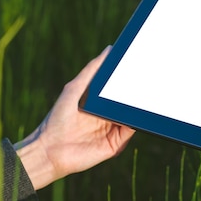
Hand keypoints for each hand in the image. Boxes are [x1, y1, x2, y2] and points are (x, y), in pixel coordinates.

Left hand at [15, 46, 135, 189]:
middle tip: (149, 76)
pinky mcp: (117, 143)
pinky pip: (131, 130)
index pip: (120, 88)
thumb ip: (92, 70)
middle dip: (138, 90)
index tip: (140, 62)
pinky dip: (137, 121)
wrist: (51, 150)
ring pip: (133, 114)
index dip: (129, 77)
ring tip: (147, 91)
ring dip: (139, 105)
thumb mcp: (75, 88)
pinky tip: (137, 111)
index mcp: (100, 102)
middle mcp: (109, 116)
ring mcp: (114, 130)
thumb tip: (109, 50)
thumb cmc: (58, 118)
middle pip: (129, 100)